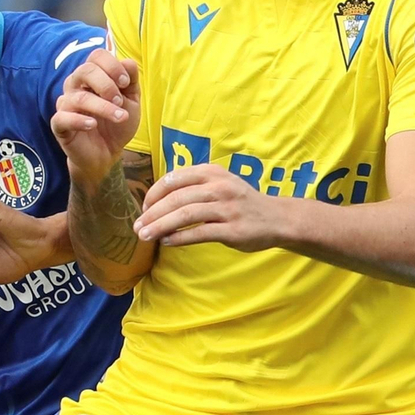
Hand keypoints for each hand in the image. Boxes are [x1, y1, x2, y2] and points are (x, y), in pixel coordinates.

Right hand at [51, 50, 139, 187]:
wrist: (108, 153)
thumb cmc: (116, 124)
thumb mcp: (132, 101)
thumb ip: (131, 81)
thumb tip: (128, 61)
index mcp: (92, 76)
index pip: (96, 56)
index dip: (112, 66)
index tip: (125, 83)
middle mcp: (76, 86)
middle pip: (85, 70)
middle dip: (107, 84)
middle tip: (120, 101)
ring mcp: (65, 104)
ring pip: (79, 98)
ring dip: (103, 107)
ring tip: (120, 117)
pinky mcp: (59, 124)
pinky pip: (63, 117)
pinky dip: (79, 120)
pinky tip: (92, 125)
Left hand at [135, 164, 284, 251]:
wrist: (277, 218)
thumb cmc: (241, 202)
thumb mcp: (220, 183)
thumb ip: (194, 186)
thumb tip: (159, 199)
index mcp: (212, 172)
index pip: (174, 178)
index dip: (154, 193)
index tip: (143, 208)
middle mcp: (219, 186)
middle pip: (177, 198)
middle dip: (152, 213)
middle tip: (137, 226)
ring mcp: (227, 208)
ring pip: (185, 215)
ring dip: (160, 226)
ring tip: (144, 236)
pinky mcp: (232, 229)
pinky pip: (200, 233)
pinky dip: (180, 237)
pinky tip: (166, 242)